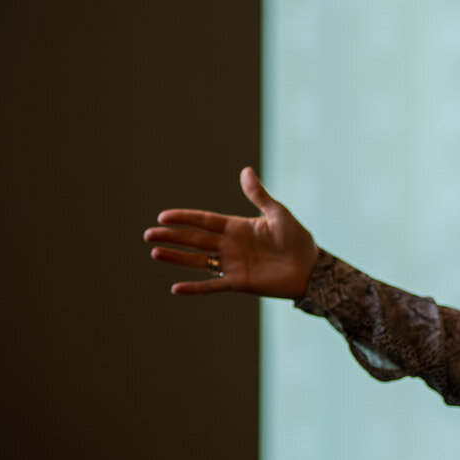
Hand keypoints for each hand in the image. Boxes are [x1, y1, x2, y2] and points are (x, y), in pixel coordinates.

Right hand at [143, 167, 319, 298]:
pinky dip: (196, 287)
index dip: (185, 218)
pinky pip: (213, 285)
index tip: (163, 216)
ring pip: (198, 261)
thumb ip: (258, 195)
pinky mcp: (240, 283)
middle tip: (148, 234)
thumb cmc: (297, 238)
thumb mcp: (277, 213)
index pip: (205, 221)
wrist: (311, 267)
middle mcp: (230, 246)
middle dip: (173, 236)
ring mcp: (233, 265)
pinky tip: (176, 288)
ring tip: (155, 252)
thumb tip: (245, 170)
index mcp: (238, 227)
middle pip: (196, 240)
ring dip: (177, 257)